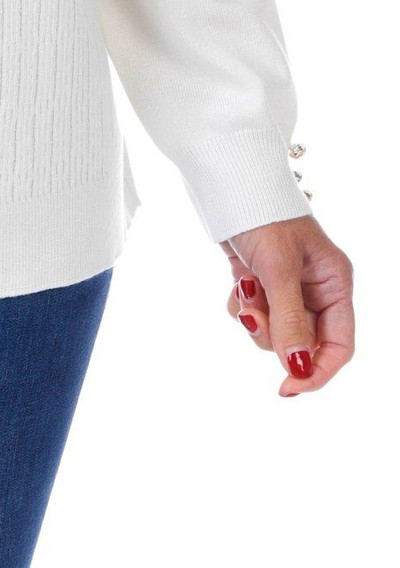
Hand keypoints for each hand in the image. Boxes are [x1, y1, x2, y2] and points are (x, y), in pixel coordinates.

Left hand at [223, 215, 353, 396]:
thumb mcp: (278, 269)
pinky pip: (254, 312)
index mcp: (335, 283)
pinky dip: (241, 305)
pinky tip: (236, 280)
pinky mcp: (260, 280)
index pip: (339, 345)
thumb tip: (297, 368)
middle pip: (303, 342)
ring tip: (243, 287)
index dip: (317, 370)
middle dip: (275, 335)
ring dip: (254, 318)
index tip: (287, 387)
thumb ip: (290, 320)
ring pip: (274, 330)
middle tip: (251, 315)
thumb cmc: (263, 215)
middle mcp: (316, 287)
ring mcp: (287, 285)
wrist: (228, 180)